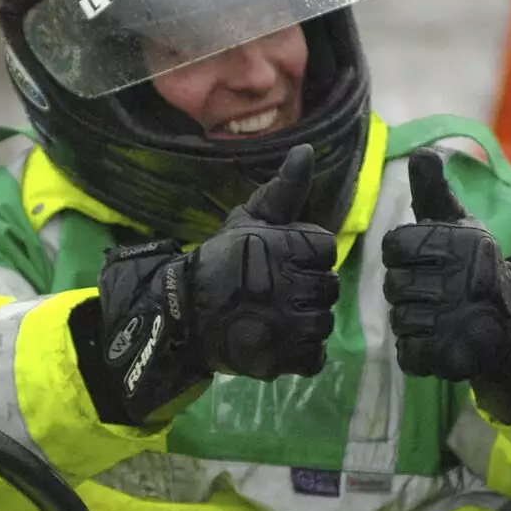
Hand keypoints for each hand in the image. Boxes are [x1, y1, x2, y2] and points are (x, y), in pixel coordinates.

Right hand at [190, 143, 339, 378]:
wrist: (182, 314)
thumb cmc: (219, 262)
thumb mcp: (250, 220)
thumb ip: (284, 189)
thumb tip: (306, 151)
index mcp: (290, 246)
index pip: (326, 249)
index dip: (307, 257)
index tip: (280, 263)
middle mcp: (294, 284)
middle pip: (327, 288)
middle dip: (305, 290)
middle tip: (273, 293)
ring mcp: (289, 325)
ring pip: (322, 323)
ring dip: (303, 323)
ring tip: (273, 318)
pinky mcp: (283, 358)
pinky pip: (314, 357)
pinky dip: (300, 353)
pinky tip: (278, 341)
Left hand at [382, 149, 510, 422]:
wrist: (510, 318)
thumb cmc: (472, 265)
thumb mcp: (457, 223)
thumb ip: (434, 191)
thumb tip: (423, 152)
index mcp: (454, 243)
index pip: (393, 247)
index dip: (402, 255)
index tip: (423, 261)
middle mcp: (456, 280)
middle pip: (393, 286)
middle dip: (407, 289)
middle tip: (433, 291)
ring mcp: (453, 321)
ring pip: (399, 320)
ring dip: (412, 320)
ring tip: (439, 314)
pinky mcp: (449, 356)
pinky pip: (409, 354)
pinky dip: (417, 350)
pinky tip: (437, 339)